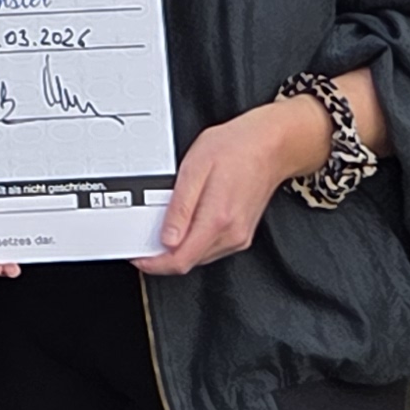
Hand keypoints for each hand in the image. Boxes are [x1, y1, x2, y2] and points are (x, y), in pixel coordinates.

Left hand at [136, 102, 314, 274]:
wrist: (270, 145)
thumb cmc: (235, 149)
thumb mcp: (194, 168)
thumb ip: (180, 208)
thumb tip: (167, 239)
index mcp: (217, 220)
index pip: (180, 261)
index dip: (154, 264)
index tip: (139, 257)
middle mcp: (231, 234)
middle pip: (189, 261)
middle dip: (164, 254)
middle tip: (147, 236)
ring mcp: (239, 237)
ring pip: (200, 257)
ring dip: (180, 248)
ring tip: (169, 223)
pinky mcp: (243, 234)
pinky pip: (212, 247)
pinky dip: (195, 241)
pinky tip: (190, 222)